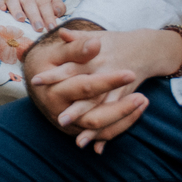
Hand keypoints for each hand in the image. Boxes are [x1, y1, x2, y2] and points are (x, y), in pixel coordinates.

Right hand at [0, 0, 64, 32]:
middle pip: (29, 2)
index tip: (52, 28)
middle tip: (39, 28)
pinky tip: (1, 10)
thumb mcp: (52, 0)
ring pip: (14, 0)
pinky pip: (0, 1)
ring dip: (17, 10)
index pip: (44, 3)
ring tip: (21, 20)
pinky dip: (0, 5)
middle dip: (34, 16)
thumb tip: (57, 13)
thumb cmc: (40, 0)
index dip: (48, 15)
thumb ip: (59, 7)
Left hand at [26, 27, 181, 150]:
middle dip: (76, 108)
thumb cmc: (112, 42)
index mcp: (92, 58)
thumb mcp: (95, 36)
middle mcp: (104, 74)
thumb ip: (76, 39)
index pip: (69, 67)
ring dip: (92, 126)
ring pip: (104, 109)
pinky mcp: (126, 99)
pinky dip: (106, 134)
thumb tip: (61, 32)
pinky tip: (96, 148)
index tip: (36, 81)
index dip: (53, 75)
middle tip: (60, 119)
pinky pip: (116, 118)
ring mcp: (117, 89)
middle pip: (89, 92)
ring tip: (79, 142)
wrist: (145, 49)